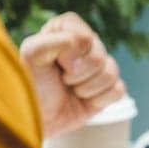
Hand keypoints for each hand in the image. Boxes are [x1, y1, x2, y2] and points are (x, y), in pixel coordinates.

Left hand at [20, 12, 125, 137]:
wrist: (40, 118)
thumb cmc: (32, 85)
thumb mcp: (30, 58)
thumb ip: (47, 42)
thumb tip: (78, 43)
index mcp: (67, 29)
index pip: (84, 36)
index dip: (72, 52)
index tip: (56, 63)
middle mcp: (86, 44)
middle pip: (99, 56)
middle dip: (78, 75)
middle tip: (63, 80)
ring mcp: (100, 65)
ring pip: (111, 73)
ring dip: (87, 89)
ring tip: (73, 91)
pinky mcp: (110, 86)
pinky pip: (119, 89)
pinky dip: (100, 100)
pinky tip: (87, 100)